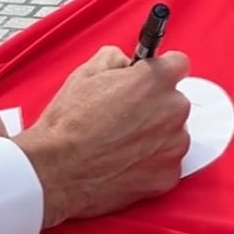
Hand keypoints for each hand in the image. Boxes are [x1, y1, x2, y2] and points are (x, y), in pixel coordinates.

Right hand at [14, 47, 192, 226]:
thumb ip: (116, 59)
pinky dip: (151, 162)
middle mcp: (173, 110)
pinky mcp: (168, 175)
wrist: (56, 171)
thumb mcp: (86, 73)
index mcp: (156, 80)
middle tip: (124, 115)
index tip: (148, 80)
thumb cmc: (68, 125)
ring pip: (172, 133)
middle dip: (155, 105)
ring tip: (121, 142)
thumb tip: (125, 62)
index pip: (177, 64)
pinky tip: (125, 161)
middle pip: (174, 101)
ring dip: (155, 135)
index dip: (158, 71)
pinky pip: (166, 162)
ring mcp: (174, 145)